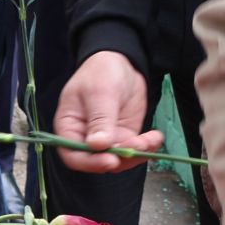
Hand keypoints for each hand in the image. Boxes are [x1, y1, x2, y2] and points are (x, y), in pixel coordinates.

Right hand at [52, 51, 163, 172]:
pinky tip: (155, 137)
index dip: (91, 163)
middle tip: (137, 147)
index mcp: (69, 127)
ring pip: (119, 158)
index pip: (74, 155)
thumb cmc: (100, 72)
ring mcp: (106, 139)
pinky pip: (134, 149)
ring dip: (136, 153)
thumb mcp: (99, 92)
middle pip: (98, 160)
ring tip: (150, 140)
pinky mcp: (124, 136)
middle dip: (120, 158)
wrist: (120, 62)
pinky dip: (146, 147)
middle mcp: (85, 138)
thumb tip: (98, 145)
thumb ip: (99, 119)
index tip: (110, 160)